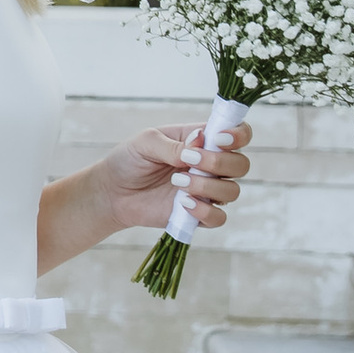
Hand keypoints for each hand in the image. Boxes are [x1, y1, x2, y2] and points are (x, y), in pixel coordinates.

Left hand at [100, 113, 250, 235]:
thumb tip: (200, 142)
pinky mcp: (198, 214)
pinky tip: (183, 203)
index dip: (239, 135)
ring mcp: (206, 191)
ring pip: (232, 191)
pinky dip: (205, 211)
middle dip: (220, 162)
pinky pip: (218, 218)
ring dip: (208, 186)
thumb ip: (174, 144)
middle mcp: (211, 165)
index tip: (220, 139)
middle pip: (241, 164)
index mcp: (203, 140)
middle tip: (188, 161)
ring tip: (178, 182)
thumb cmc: (130, 159)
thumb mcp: (146, 142)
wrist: (112, 191)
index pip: (239, 134)